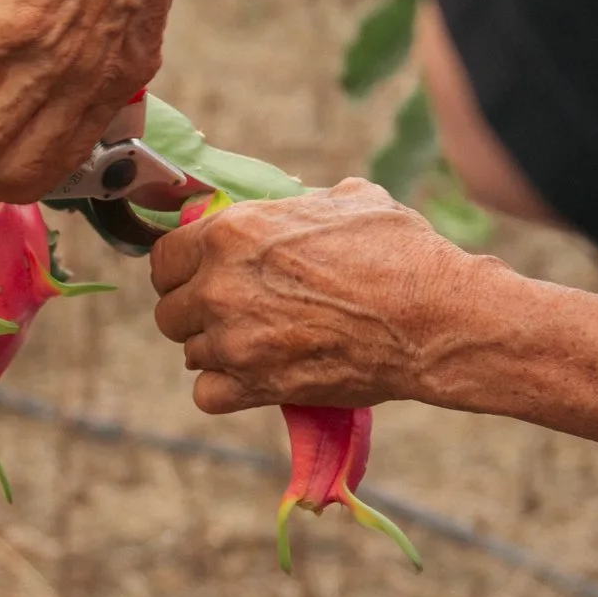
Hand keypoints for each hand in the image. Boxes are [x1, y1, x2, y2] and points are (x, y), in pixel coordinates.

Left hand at [149, 179, 481, 412]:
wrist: (433, 317)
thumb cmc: (398, 252)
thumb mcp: (344, 201)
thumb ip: (295, 207)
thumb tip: (288, 208)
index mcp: (232, 232)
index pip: (164, 257)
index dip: (181, 268)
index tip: (199, 276)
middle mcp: (220, 285)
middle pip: (170, 310)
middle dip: (195, 312)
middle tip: (231, 313)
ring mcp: (235, 340)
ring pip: (190, 353)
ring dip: (215, 351)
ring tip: (255, 344)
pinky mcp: (256, 385)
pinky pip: (207, 395)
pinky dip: (226, 390)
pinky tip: (252, 376)